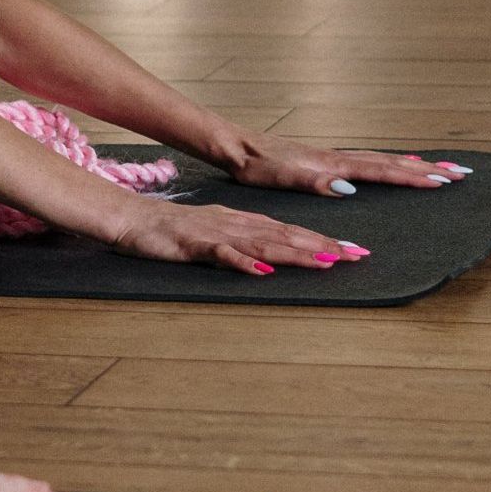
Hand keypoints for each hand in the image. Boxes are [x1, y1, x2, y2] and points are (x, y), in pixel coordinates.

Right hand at [108, 196, 367, 274]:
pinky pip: (223, 256)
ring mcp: (217, 235)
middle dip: (322, 246)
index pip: (291, 231)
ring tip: (324, 262)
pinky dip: (244, 263)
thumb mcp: (215, 234)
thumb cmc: (173, 230)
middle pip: (286, 236)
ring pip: (263, 244)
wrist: (135, 219)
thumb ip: (243, 244)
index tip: (353, 251)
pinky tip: (263, 272)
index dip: (323, 241)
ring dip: (295, 253)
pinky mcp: (195, 245)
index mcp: (244, 223)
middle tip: (355, 256)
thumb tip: (270, 260)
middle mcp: (237, 225)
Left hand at [222, 135, 470, 196]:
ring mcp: (333, 157)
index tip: (444, 180)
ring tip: (441, 168)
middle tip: (461, 173)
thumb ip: (314, 182)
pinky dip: (390, 163)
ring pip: (382, 159)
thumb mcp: (281, 178)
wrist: (236, 147)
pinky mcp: (325, 161)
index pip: (381, 171)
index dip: (413, 176)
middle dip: (427, 169)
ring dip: (413, 164)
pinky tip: (394, 166)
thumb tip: (348, 188)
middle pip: (391, 162)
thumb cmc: (255, 165)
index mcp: (332, 164)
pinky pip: (368, 161)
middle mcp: (338, 157)